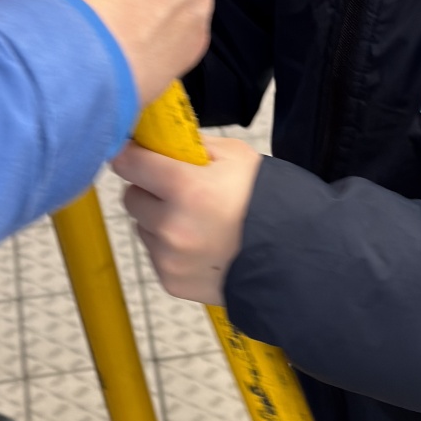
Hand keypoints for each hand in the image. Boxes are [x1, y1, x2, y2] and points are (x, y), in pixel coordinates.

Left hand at [112, 139, 261, 304]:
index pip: (128, 163)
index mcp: (185, 187)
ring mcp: (169, 257)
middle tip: (177, 191)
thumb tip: (163, 139)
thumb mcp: (236, 157)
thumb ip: (194, 145)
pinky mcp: (171, 280)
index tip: (136, 154)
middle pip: (131, 197)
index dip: (132, 155)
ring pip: (143, 227)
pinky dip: (170, 248)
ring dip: (159, 221)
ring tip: (196, 221)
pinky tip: (200, 245)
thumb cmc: (266, 202)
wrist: (292, 257)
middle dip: (148, 190)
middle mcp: (171, 225)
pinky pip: (156, 255)